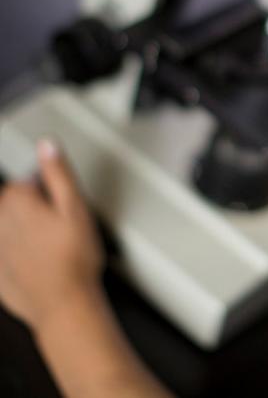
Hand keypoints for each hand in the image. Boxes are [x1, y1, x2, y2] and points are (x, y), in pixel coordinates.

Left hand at [0, 139, 104, 331]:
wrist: (65, 305)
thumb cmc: (75, 258)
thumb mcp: (76, 207)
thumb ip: (59, 173)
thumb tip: (47, 145)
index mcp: (18, 204)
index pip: (24, 181)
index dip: (47, 188)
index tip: (61, 201)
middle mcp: (0, 225)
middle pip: (12, 204)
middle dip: (32, 208)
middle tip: (59, 223)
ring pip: (8, 231)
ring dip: (24, 231)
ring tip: (51, 244)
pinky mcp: (0, 275)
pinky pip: (6, 257)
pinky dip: (17, 257)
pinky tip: (38, 263)